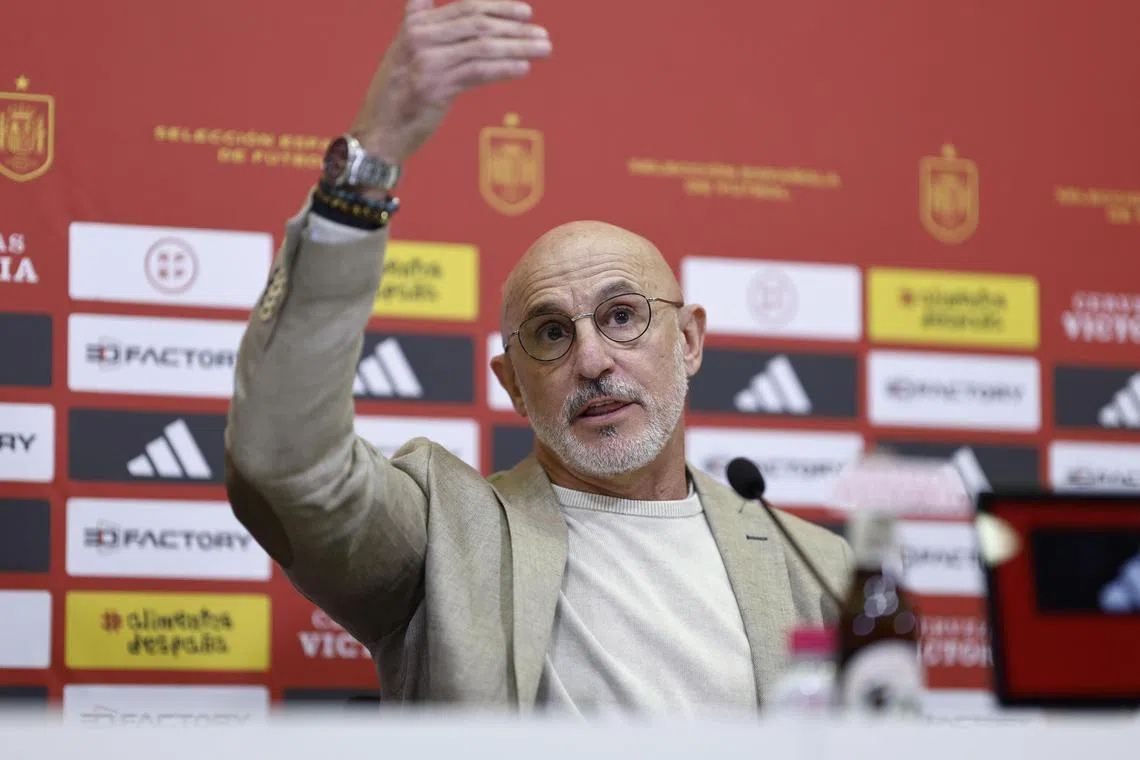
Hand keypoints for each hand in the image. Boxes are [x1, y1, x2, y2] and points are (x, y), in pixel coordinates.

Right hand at [349, 0, 550, 164]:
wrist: (377, 131)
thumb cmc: (396, 94)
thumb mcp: (401, 50)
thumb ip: (417, 21)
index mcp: (416, 25)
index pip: (466, 7)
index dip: (499, 7)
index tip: (526, 12)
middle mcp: (420, 39)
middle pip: (478, 25)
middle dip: (515, 27)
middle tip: (542, 34)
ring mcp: (427, 63)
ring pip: (483, 47)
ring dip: (518, 47)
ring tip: (543, 49)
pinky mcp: (435, 89)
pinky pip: (478, 73)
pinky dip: (504, 68)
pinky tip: (524, 67)